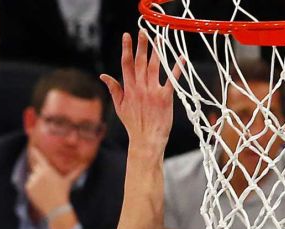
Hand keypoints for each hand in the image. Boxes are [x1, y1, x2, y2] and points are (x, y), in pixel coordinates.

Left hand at [25, 146, 82, 217]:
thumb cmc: (63, 193)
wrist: (55, 207)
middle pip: (36, 168)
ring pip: (33, 177)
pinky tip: (40, 193)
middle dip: (40, 172)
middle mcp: (39, 173)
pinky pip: (29, 185)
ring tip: (45, 190)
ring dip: (36, 181)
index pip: (38, 157)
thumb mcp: (68, 181)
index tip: (31, 147)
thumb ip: (75, 172)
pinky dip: (33, 188)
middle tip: (47, 182)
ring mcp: (32, 180)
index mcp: (47, 169)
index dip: (34, 152)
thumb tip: (85, 165)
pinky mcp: (28, 188)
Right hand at [100, 31, 182, 151]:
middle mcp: (140, 88)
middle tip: (143, 31)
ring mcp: (152, 92)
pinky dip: (176, 68)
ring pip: (154, 67)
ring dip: (157, 51)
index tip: (127, 36)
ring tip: (159, 38)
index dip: (126, 49)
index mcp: (129, 89)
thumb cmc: (133, 125)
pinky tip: (181, 57)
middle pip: (140, 62)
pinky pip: (171, 79)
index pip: (125, 64)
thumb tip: (103, 76)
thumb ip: (113, 89)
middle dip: (141, 45)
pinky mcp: (165, 97)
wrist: (146, 140)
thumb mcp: (120, 107)